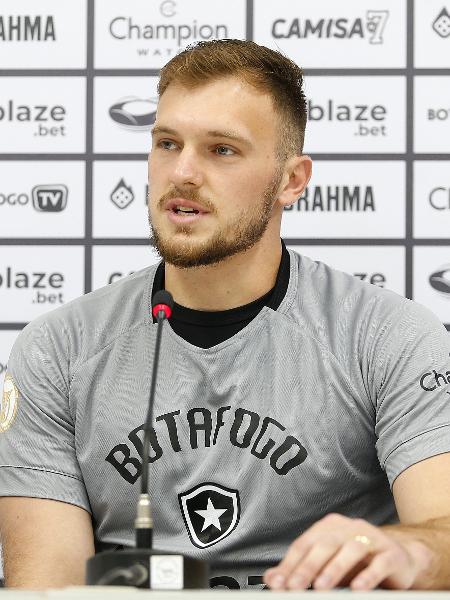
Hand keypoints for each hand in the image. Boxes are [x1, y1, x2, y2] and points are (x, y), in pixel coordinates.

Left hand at [263, 513, 427, 590]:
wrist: (400, 558)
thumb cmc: (360, 562)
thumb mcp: (328, 564)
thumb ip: (302, 569)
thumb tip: (273, 578)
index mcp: (331, 527)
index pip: (305, 543)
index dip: (290, 563)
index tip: (278, 582)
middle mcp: (350, 528)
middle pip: (325, 544)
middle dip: (307, 567)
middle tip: (295, 586)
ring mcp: (372, 539)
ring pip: (350, 550)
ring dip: (334, 569)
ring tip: (321, 587)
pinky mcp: (392, 554)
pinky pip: (379, 564)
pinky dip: (367, 576)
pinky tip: (357, 588)